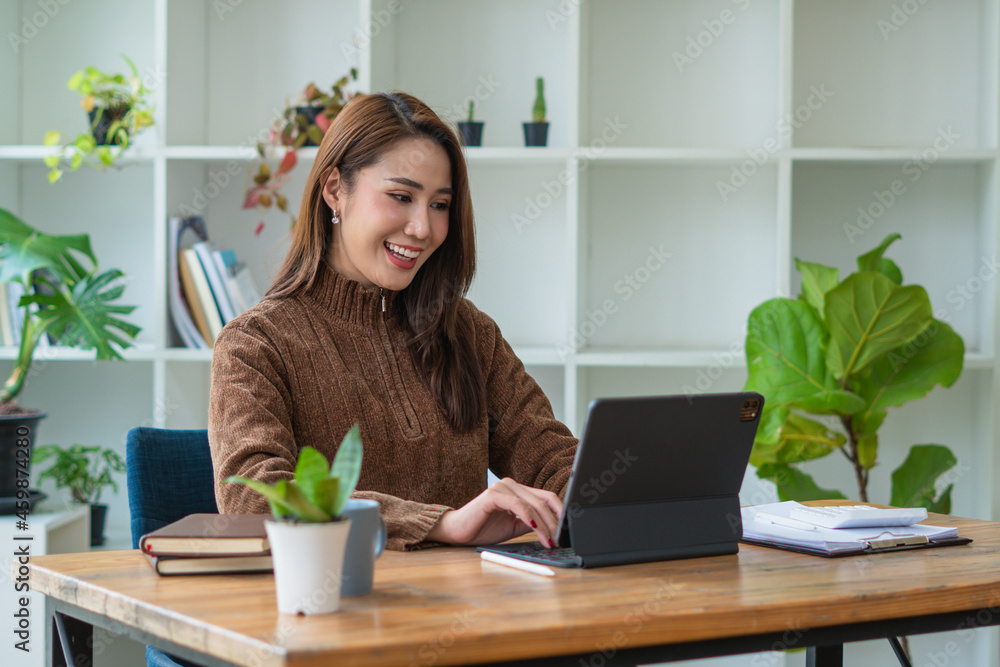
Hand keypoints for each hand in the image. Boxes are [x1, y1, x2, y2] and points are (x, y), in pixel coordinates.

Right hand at [426, 478, 562, 547]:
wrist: (457, 532)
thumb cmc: (484, 528)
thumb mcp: (514, 527)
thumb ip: (532, 523)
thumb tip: (555, 529)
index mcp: (519, 491)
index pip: (547, 498)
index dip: (560, 513)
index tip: (568, 531)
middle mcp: (512, 485)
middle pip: (544, 500)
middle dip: (556, 522)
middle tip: (561, 539)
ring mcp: (502, 487)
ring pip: (533, 504)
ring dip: (545, 524)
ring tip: (550, 540)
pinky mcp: (492, 495)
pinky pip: (517, 504)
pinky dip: (528, 515)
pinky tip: (535, 526)